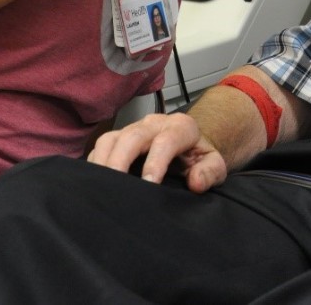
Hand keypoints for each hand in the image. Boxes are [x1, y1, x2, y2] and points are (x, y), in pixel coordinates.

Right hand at [87, 113, 227, 192]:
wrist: (190, 147)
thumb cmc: (200, 158)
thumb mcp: (214, 165)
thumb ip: (210, 172)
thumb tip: (195, 182)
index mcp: (181, 127)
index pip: (165, 140)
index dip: (156, 162)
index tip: (149, 185)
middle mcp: (154, 124)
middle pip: (132, 136)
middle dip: (121, 160)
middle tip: (115, 187)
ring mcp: (133, 130)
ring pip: (111, 139)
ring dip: (103, 162)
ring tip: (101, 186)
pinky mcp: (118, 139)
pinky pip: (100, 147)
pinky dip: (95, 164)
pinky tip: (95, 183)